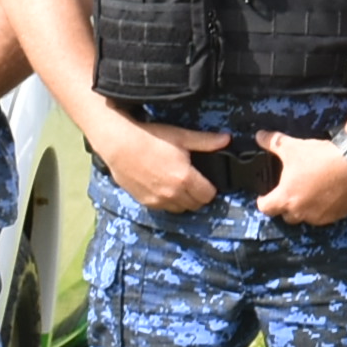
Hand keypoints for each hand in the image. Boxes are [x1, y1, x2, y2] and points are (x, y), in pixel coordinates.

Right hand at [96, 123, 220, 216]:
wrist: (120, 145)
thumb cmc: (151, 138)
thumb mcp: (181, 136)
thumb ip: (206, 141)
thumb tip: (226, 139)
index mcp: (185, 178)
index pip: (208, 195)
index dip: (210, 188)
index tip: (207, 181)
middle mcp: (172, 193)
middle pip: (195, 205)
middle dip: (198, 195)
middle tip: (194, 182)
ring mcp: (157, 199)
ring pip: (179, 209)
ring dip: (183, 201)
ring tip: (179, 186)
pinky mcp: (145, 201)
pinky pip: (163, 208)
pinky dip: (167, 202)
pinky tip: (164, 188)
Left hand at [256, 136, 346, 228]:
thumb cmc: (321, 158)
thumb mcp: (292, 147)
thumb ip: (273, 142)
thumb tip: (260, 136)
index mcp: (286, 197)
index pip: (265, 208)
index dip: (263, 202)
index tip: (264, 198)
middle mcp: (300, 211)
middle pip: (286, 215)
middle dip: (286, 206)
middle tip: (291, 192)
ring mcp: (320, 216)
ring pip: (307, 217)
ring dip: (306, 208)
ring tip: (311, 192)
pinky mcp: (337, 215)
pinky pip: (326, 216)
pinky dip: (324, 208)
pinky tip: (328, 194)